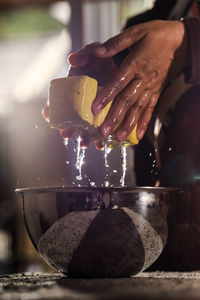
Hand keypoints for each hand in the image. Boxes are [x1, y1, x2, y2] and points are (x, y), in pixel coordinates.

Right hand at [59, 42, 117, 148]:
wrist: (122, 64)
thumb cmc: (103, 58)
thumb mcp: (93, 52)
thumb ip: (84, 55)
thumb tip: (72, 59)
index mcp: (73, 88)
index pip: (59, 100)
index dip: (52, 109)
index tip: (49, 117)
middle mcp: (81, 102)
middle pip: (72, 118)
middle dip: (69, 129)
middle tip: (69, 136)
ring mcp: (94, 110)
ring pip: (86, 127)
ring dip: (85, 137)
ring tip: (86, 144)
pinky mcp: (107, 115)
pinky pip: (103, 128)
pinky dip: (102, 137)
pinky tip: (103, 144)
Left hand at [91, 20, 187, 141]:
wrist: (181, 42)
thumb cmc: (157, 35)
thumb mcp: (136, 32)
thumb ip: (116, 43)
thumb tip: (98, 51)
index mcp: (136, 63)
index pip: (118, 82)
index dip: (106, 96)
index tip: (95, 109)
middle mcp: (143, 78)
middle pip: (127, 100)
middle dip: (115, 117)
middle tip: (103, 131)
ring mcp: (151, 87)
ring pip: (138, 108)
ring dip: (128, 124)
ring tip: (118, 138)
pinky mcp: (157, 92)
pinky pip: (150, 109)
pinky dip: (144, 122)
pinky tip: (137, 135)